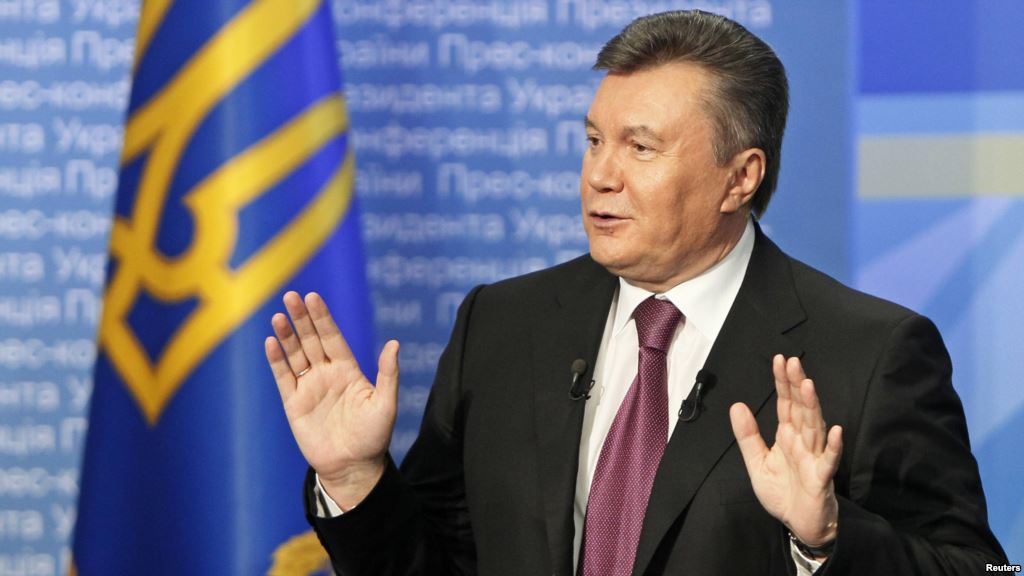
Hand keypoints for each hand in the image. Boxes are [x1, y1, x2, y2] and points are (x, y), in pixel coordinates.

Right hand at [264, 291, 399, 508]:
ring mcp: (309, 388)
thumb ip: (388, 373)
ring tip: (278, 316)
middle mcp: (326, 374)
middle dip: (301, 318)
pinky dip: (276, 360)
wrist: (353, 468)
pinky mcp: (294, 404)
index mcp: (348, 370)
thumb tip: (394, 343)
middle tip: (291, 295)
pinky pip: (283, 377)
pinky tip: (270, 343)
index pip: (332, 337)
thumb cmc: (374, 437)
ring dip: (286, 335)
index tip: (313, 297)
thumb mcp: (385, 403)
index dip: (322, 317)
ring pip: (295, 355)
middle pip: (310, 340)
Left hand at [729, 355, 842, 548]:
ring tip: (808, 386)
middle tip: (793, 362)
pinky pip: (828, 460)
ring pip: (814, 428)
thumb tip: (736, 405)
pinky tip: (836, 430)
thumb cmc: (782, 492)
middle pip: (801, 409)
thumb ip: (748, 435)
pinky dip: (833, 446)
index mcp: (787, 435)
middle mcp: (803, 441)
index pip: (785, 403)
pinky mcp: (821, 478)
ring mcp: (814, 457)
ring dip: (812, 407)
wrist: (798, 524)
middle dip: (797, 385)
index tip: (780, 360)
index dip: (783, 382)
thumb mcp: (757, 462)